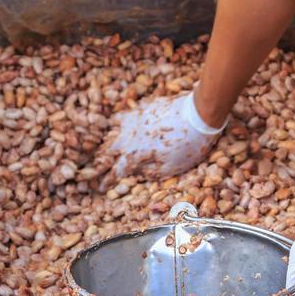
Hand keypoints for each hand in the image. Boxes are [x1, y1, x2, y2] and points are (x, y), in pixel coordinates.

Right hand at [101, 89, 224, 178]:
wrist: (197, 115)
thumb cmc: (188, 147)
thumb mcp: (171, 169)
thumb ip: (150, 172)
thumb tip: (136, 172)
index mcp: (134, 156)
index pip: (114, 171)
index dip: (106, 180)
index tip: (101, 186)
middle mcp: (129, 139)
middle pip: (107, 151)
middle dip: (101, 161)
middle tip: (97, 167)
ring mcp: (134, 122)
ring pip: (112, 131)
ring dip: (108, 141)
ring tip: (106, 147)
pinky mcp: (142, 109)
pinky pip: (124, 116)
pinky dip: (118, 123)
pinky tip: (120, 125)